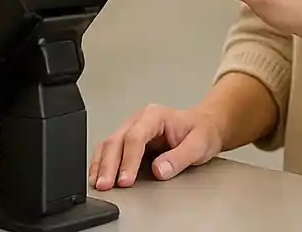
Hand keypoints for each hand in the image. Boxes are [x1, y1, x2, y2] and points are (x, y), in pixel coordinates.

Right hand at [89, 104, 223, 189]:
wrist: (203, 127)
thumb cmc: (200, 132)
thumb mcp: (198, 145)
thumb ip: (179, 158)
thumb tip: (159, 170)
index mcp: (154, 116)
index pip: (135, 137)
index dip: (129, 160)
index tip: (125, 180)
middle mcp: (139, 120)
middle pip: (117, 140)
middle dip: (109, 164)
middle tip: (105, 185)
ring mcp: (131, 129)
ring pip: (109, 144)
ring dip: (101, 164)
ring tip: (98, 184)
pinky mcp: (128, 140)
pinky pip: (110, 150)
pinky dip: (101, 163)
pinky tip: (98, 176)